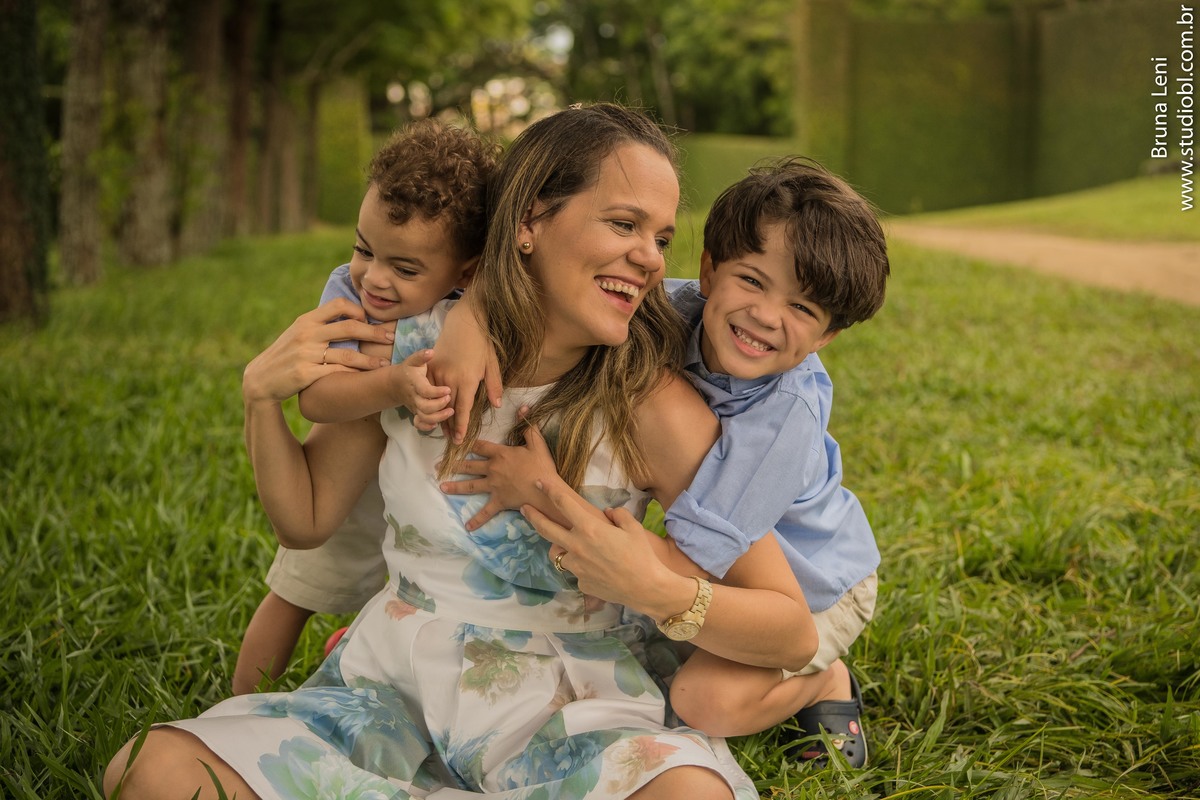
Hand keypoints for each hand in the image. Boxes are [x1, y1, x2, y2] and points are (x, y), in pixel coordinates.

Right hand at [243, 298, 393, 404]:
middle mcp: (306, 334)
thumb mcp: (298, 334)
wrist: (261, 380)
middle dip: (374, 332)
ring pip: (347, 355)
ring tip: (384, 364)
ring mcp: (305, 354)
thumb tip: (348, 315)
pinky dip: (353, 375)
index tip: (370, 320)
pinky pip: (336, 373)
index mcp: (306, 321)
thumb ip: (320, 325)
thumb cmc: (286, 356)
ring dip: (369, 360)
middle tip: (391, 337)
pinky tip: (366, 378)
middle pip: (349, 327)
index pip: (338, 305)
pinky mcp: (305, 374)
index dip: (358, 310)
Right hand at [388, 349, 453, 428]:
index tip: (448, 390)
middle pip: (424, 407)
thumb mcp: (414, 360)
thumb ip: (422, 356)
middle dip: (438, 406)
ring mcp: (415, 406)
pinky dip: (427, 426)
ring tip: (451, 412)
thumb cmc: (409, 370)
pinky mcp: (416, 413)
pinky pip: (419, 424)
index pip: (425, 391)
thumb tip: (431, 351)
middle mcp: (414, 397)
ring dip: (438, 418)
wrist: (396, 383)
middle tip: (450, 400)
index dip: (436, 393)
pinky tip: (438, 423)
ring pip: (424, 417)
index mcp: (414, 383)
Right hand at [427, 298, 502, 443]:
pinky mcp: (430, 366)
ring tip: (441, 431)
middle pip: (448, 408)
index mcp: (467, 380)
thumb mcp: (492, 364)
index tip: (459, 439)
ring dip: (438, 416)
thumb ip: (494, 386)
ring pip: (436, 400)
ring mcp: (437, 372)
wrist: (463, 322)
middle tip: (451, 442)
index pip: (462, 410)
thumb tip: (498, 405)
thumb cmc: (482, 343)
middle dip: (449, 426)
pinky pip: (429, 387)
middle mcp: (449, 379)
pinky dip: (430, 400)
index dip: (460, 426)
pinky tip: (432, 409)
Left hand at [439, 414, 554, 528]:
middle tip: (438, 465)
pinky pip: (486, 512)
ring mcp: (493, 486)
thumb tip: (524, 407)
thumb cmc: (542, 466)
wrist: (546, 490)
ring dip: (455, 486)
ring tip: (442, 487)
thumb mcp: (537, 443)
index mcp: (500, 454)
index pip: (480, 446)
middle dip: (453, 464)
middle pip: (469, 465)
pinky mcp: (498, 501)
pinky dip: (477, 520)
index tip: (455, 442)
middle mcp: (492, 469)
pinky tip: (467, 527)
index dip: (468, 443)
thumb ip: (528, 426)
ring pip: (470, 485)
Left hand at [521, 480, 673, 610]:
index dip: (549, 491)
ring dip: (563, 548)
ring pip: (559, 553)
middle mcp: (577, 546)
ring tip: (575, 547)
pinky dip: (582, 567)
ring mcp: (576, 566)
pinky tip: (599, 569)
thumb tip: (608, 513)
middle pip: (546, 528)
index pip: (562, 504)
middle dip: (532, 516)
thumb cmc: (641, 554)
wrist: (645, 587)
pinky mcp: (580, 582)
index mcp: (589, 528)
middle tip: (524, 508)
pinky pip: (576, 571)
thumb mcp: (633, 527)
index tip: (539, 483)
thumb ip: (618, 515)